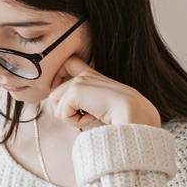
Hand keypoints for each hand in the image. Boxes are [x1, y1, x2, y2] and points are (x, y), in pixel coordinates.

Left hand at [44, 55, 161, 130]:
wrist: (133, 114)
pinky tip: (92, 117)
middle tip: (86, 114)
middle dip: (64, 110)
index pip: (69, 64)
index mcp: (93, 76)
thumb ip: (85, 104)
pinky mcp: (75, 90)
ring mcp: (79, 81)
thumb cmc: (122, 116)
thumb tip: (62, 112)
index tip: (67, 98)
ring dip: (71, 117)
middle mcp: (85, 74)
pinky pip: (61, 114)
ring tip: (92, 116)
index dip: (59, 78)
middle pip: (53, 92)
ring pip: (55, 105)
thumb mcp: (100, 107)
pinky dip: (75, 122)